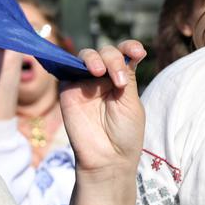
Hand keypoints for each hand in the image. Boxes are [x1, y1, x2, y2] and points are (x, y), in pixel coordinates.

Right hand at [59, 41, 145, 175]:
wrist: (106, 157)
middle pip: (106, 52)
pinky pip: (66, 68)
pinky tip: (83, 66)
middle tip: (119, 82)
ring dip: (96, 58)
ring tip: (99, 73)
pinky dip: (71, 61)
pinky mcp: (67, 89)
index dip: (130, 47)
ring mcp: (84, 82)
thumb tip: (120, 53)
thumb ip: (125, 76)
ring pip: (87, 56)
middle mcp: (103, 78)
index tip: (138, 52)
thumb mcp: (131, 102)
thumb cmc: (125, 133)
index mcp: (122, 79)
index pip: (125, 54)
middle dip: (113, 59)